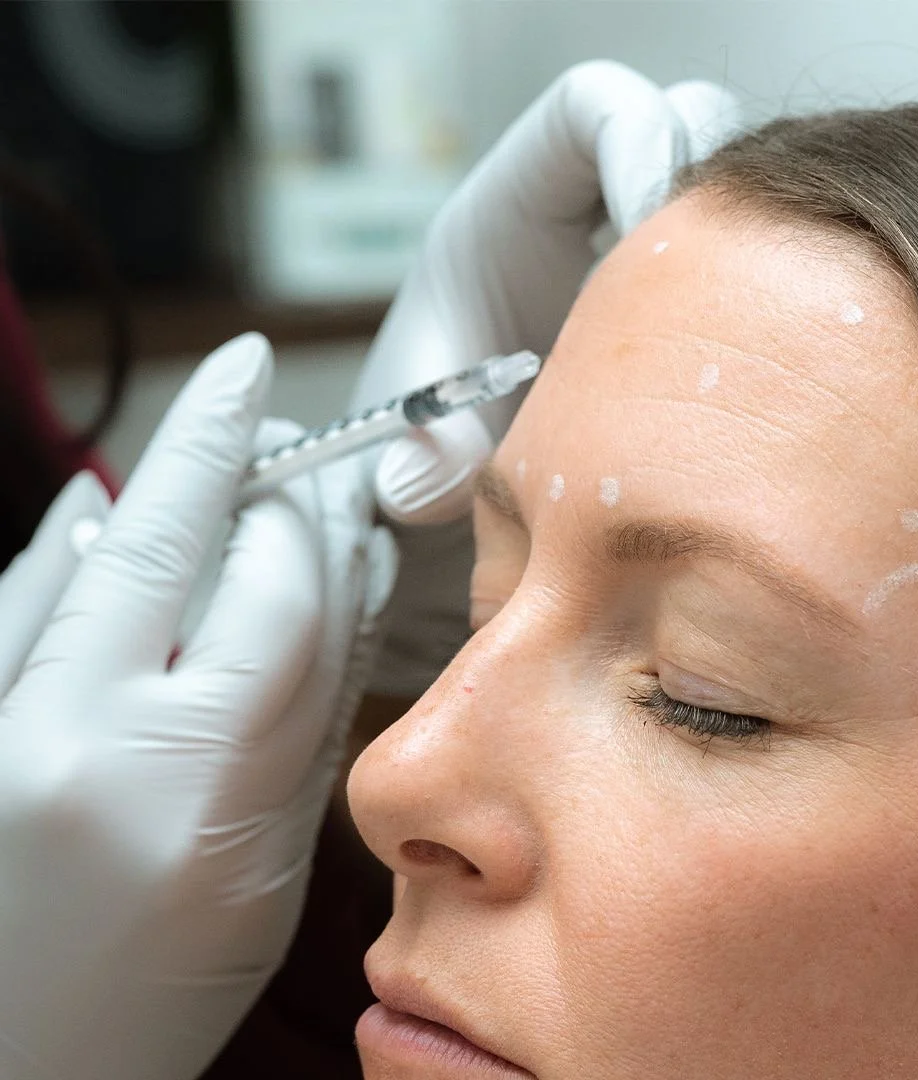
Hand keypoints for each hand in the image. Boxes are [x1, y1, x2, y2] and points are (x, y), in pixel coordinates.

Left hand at [0, 334, 395, 1079]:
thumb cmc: (147, 1005)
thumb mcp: (263, 884)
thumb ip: (297, 738)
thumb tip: (323, 608)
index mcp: (200, 791)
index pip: (281, 604)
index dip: (309, 527)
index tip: (328, 486)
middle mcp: (88, 740)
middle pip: (177, 548)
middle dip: (232, 457)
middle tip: (263, 399)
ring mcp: (1, 729)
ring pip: (89, 561)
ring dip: (155, 486)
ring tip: (205, 436)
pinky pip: (10, 606)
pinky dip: (56, 549)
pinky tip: (85, 509)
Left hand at [350, 61, 738, 695]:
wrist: (467, 467)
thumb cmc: (430, 430)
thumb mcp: (415, 444)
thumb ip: (413, 463)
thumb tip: (428, 482)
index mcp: (511, 206)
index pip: (590, 107)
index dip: (638, 136)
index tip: (653, 225)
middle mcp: (586, 210)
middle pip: (686, 124)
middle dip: (720, 191)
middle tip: (720, 291)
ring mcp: (642, 250)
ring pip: (736, 195)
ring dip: (757, 248)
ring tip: (740, 339)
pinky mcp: (686, 294)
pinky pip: (751, 261)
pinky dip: (768, 296)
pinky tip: (747, 370)